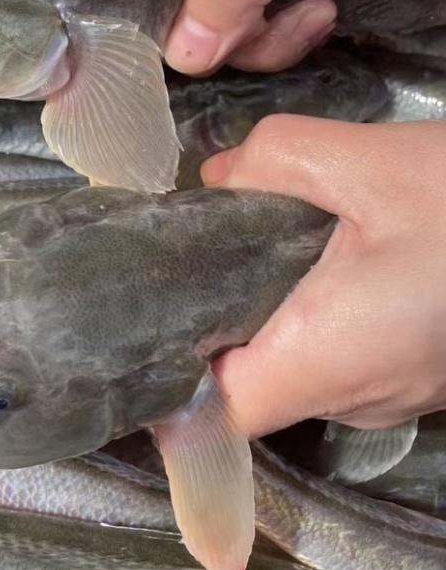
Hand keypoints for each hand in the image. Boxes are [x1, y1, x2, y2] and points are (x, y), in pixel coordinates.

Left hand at [201, 115, 445, 437]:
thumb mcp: (370, 160)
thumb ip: (271, 159)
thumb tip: (217, 175)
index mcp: (330, 354)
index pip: (219, 409)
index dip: (174, 380)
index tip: (152, 325)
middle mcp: (358, 391)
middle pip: (250, 389)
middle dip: (214, 332)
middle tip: (192, 262)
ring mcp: (394, 389)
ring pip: (295, 375)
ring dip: (266, 323)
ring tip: (248, 254)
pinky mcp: (417, 371)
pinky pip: (340, 361)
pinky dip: (312, 323)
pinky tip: (315, 265)